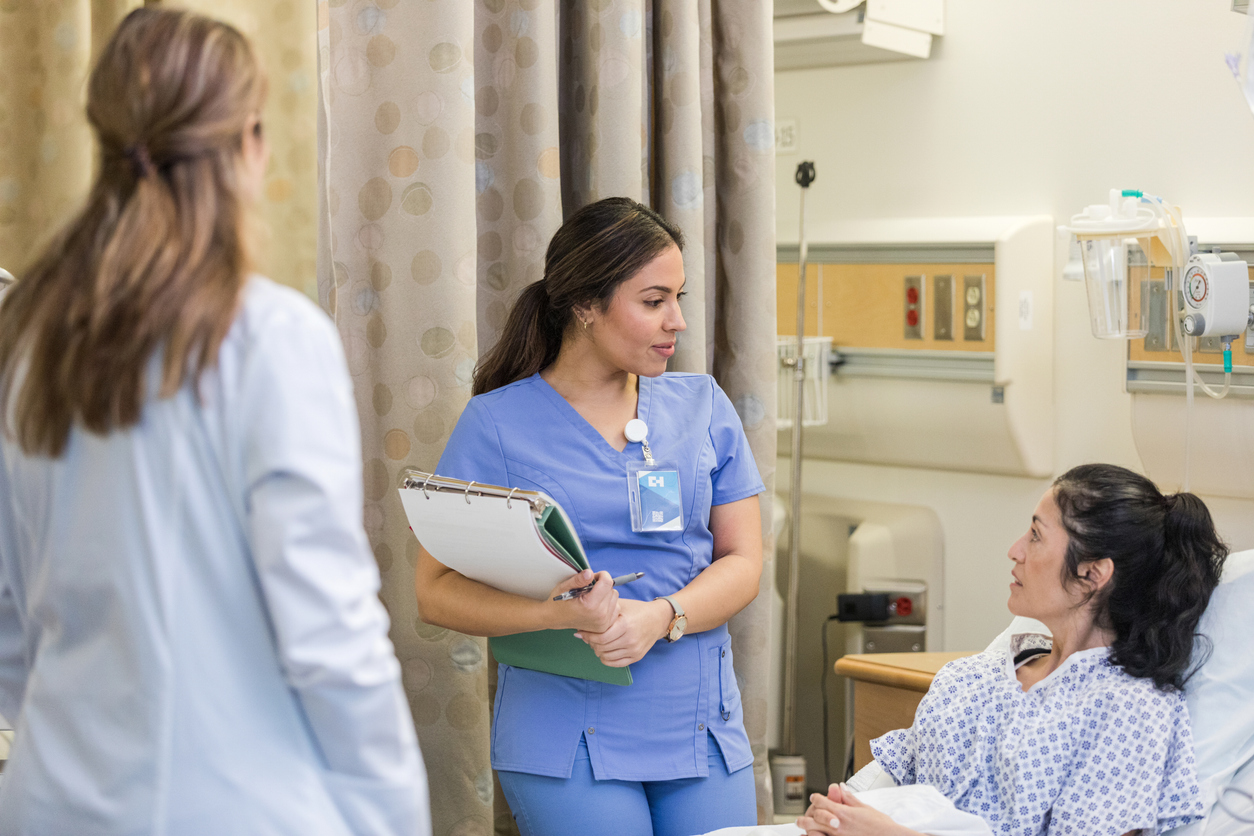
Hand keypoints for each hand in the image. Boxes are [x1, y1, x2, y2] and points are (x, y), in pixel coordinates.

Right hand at [549, 571, 617, 632]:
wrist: (554, 619)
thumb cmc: (559, 601)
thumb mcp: (564, 587)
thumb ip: (579, 579)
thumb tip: (590, 573)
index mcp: (590, 605)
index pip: (607, 582)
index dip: (601, 575)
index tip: (593, 577)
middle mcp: (599, 616)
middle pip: (612, 590)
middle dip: (603, 585)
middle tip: (589, 588)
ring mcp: (603, 623)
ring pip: (615, 598)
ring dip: (606, 594)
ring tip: (592, 597)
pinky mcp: (605, 626)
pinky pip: (615, 608)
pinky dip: (608, 604)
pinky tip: (596, 605)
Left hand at [576, 598, 671, 666]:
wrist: (658, 619)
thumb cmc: (636, 610)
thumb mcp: (620, 605)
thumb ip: (604, 611)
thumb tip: (583, 620)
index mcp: (625, 625)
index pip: (600, 637)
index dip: (588, 636)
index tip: (581, 632)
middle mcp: (630, 639)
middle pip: (602, 648)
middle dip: (591, 643)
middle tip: (587, 637)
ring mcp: (634, 650)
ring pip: (606, 657)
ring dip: (597, 650)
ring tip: (596, 642)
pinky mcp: (637, 657)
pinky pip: (615, 663)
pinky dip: (606, 658)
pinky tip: (604, 650)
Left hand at [797, 785, 911, 835]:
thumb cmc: (881, 825)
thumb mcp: (865, 808)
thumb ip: (849, 798)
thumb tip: (840, 787)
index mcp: (844, 812)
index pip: (823, 802)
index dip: (816, 798)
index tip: (814, 797)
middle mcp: (839, 825)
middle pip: (815, 818)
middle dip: (805, 817)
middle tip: (799, 819)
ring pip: (816, 832)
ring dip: (808, 830)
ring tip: (803, 830)